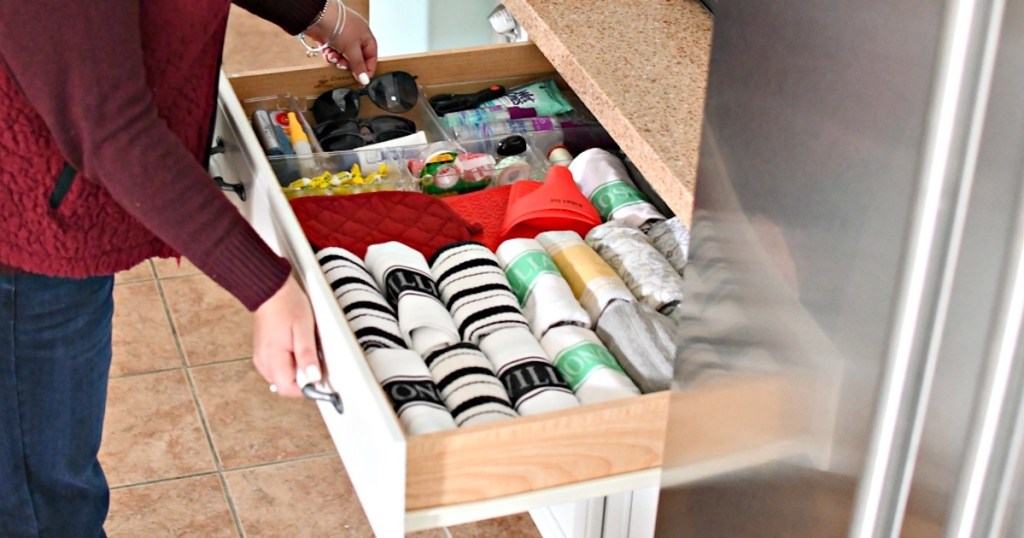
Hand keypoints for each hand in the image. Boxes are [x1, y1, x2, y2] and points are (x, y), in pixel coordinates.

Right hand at [252, 276, 319, 397]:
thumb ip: (307, 356)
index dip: (306, 388)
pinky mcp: (263, 352)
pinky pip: (278, 367)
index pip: (287, 390)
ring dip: (296, 370)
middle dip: (302, 378)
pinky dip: (289, 363)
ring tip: (304, 349)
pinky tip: (296, 348)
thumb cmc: (287, 305)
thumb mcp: (304, 330)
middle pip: (285, 386)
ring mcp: (262, 357)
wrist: (271, 289)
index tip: (319, 379)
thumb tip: (313, 378)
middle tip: (313, 359)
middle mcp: (263, 362)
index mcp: (273, 359)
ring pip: (282, 377)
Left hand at [308, 2, 377, 84]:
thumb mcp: (352, 49)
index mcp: (365, 36)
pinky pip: (332, 53)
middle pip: (356, 58)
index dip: (368, 68)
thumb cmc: (339, 24)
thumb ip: (359, 66)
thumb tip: (365, 79)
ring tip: (334, 57)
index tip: (363, 79)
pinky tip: (327, 53)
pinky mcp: (329, 39)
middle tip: (344, 65)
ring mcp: (341, 38)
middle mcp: (354, 37)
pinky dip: (330, 55)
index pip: (371, 56)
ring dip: (338, 60)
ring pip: (343, 57)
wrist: (318, 16)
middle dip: (348, 64)